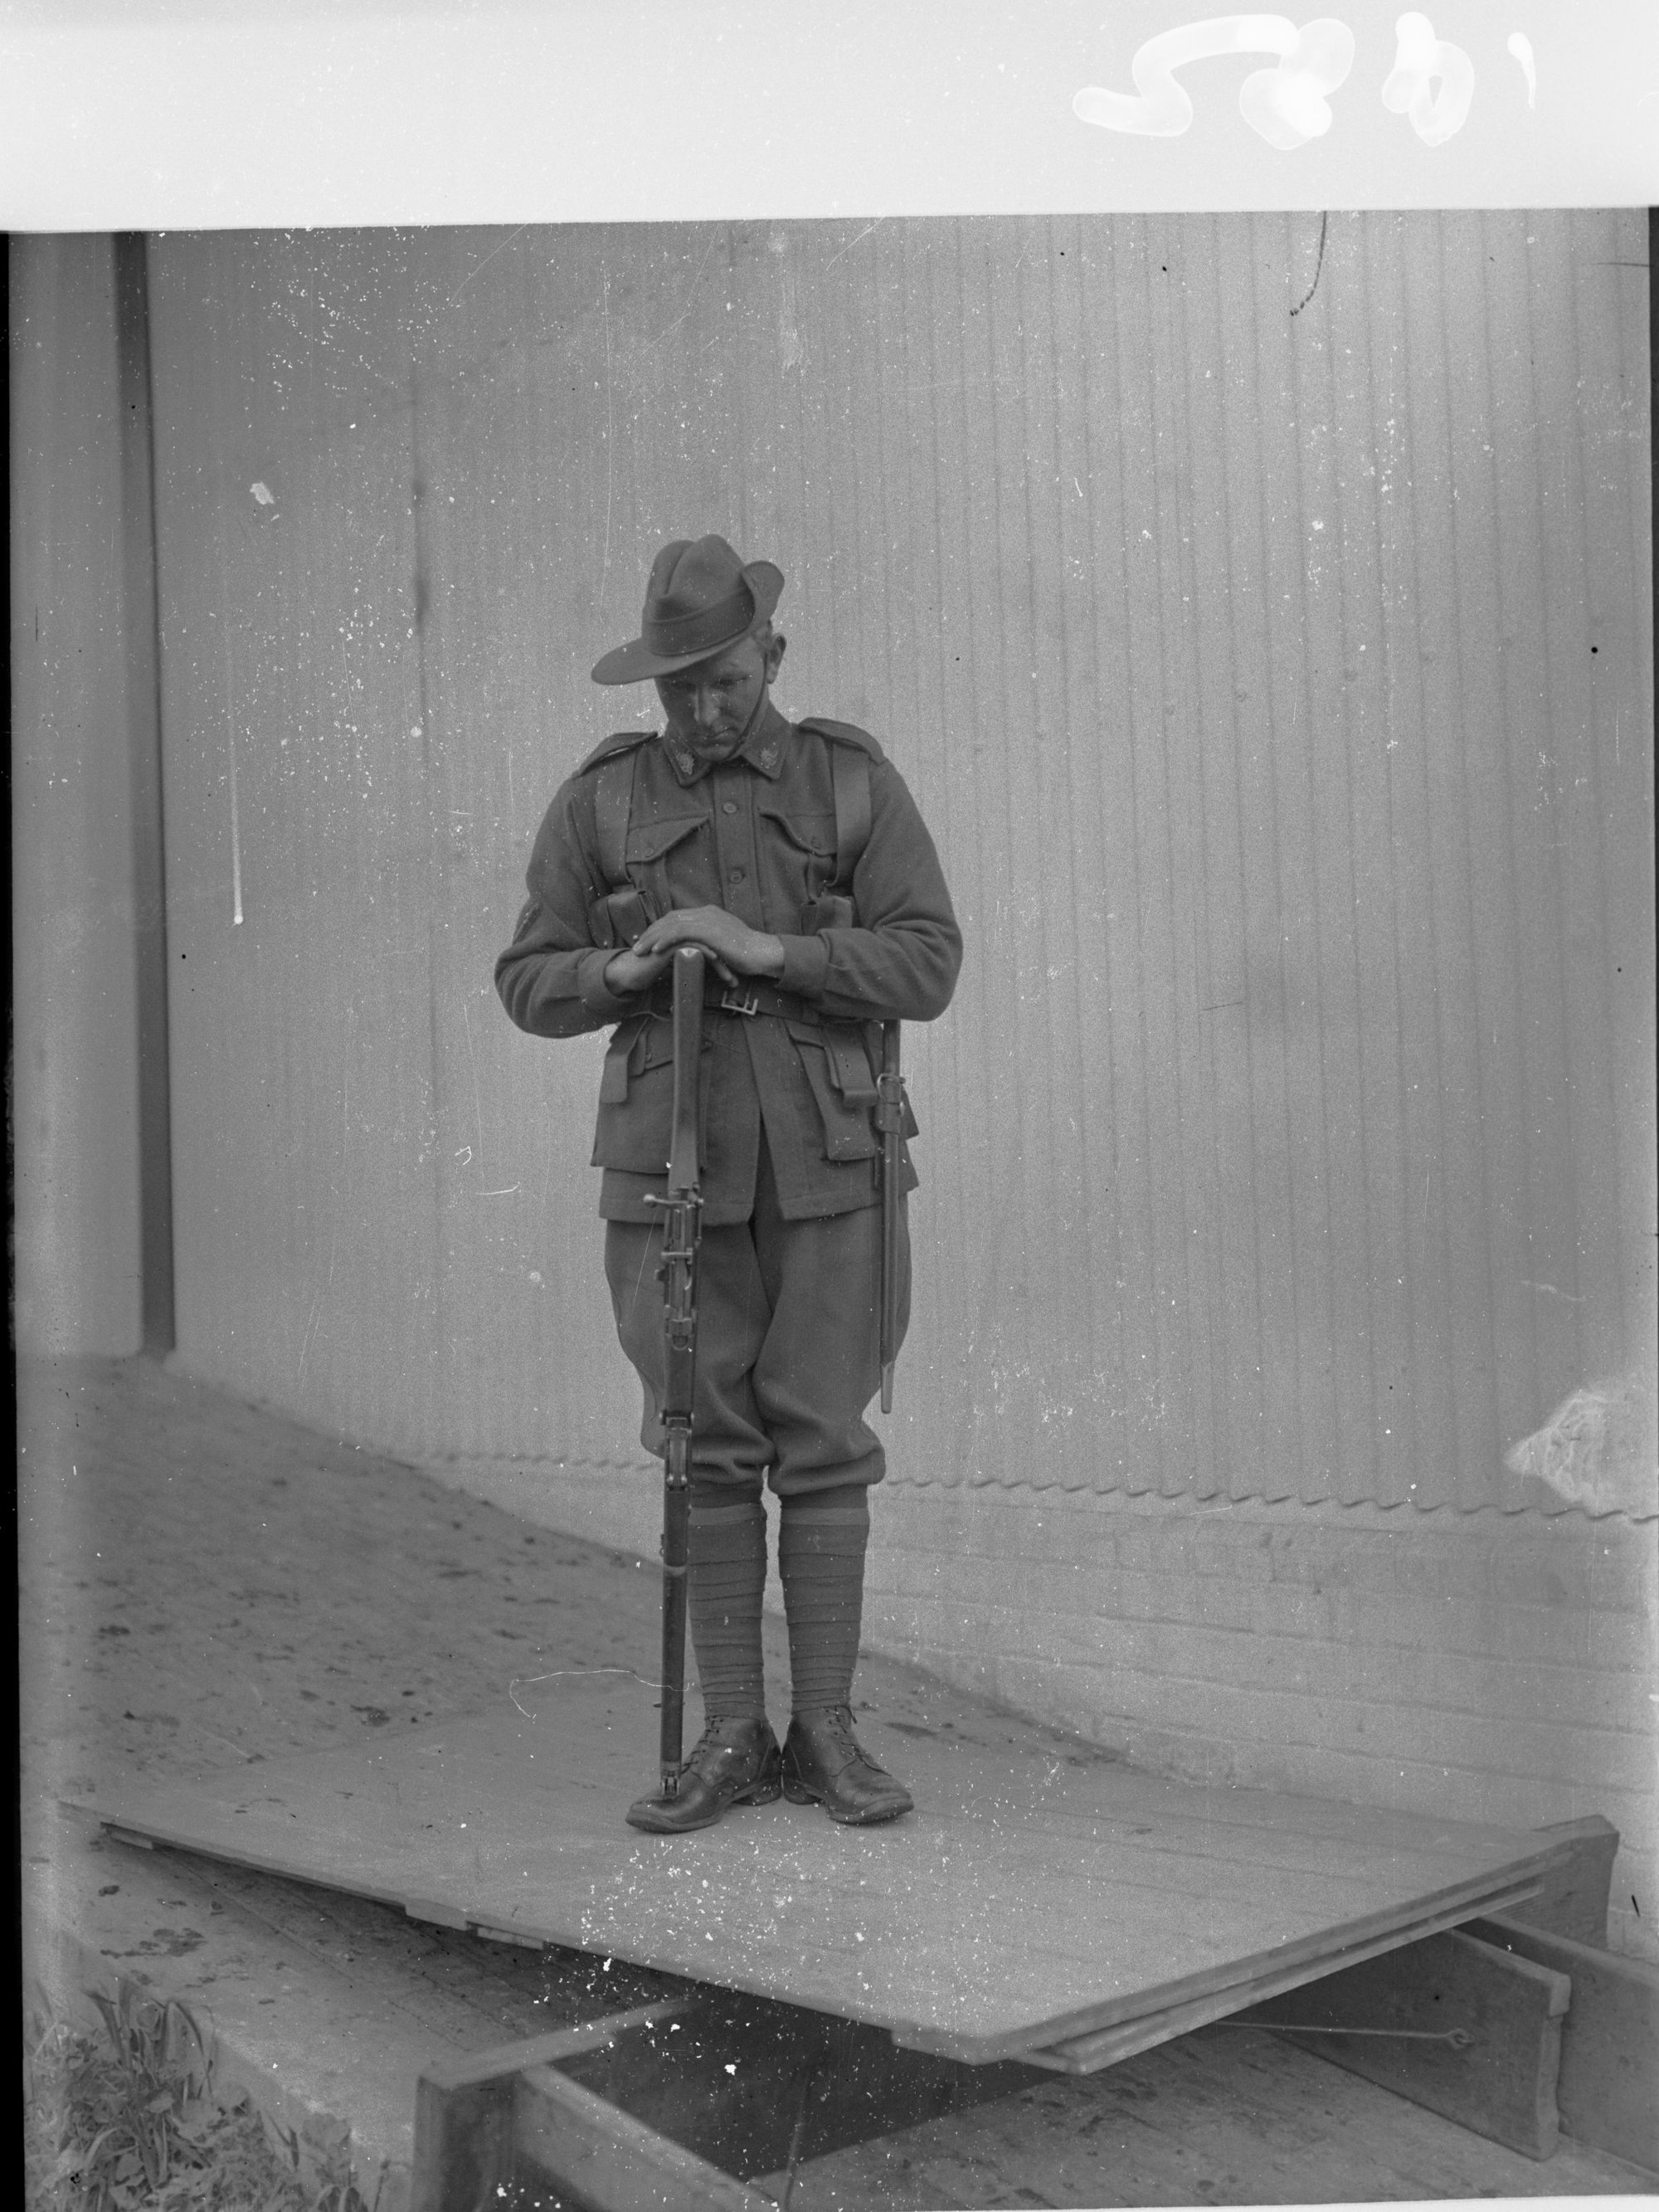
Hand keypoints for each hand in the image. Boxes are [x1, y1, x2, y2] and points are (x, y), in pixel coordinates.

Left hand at [604, 907, 785, 994]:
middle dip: (650, 932)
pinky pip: (681, 933)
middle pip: (669, 919)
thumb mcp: (724, 944)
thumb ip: (709, 942)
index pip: (676, 918)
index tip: (646, 941)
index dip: (659, 929)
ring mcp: (708, 919)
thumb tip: (697, 951)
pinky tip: (656, 951)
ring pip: (671, 925)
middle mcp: (706, 912)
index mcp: (708, 913)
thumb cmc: (747, 953)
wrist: (763, 952)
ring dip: (652, 938)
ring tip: (640, 950)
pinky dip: (666, 941)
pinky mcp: (709, 930)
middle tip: (636, 946)